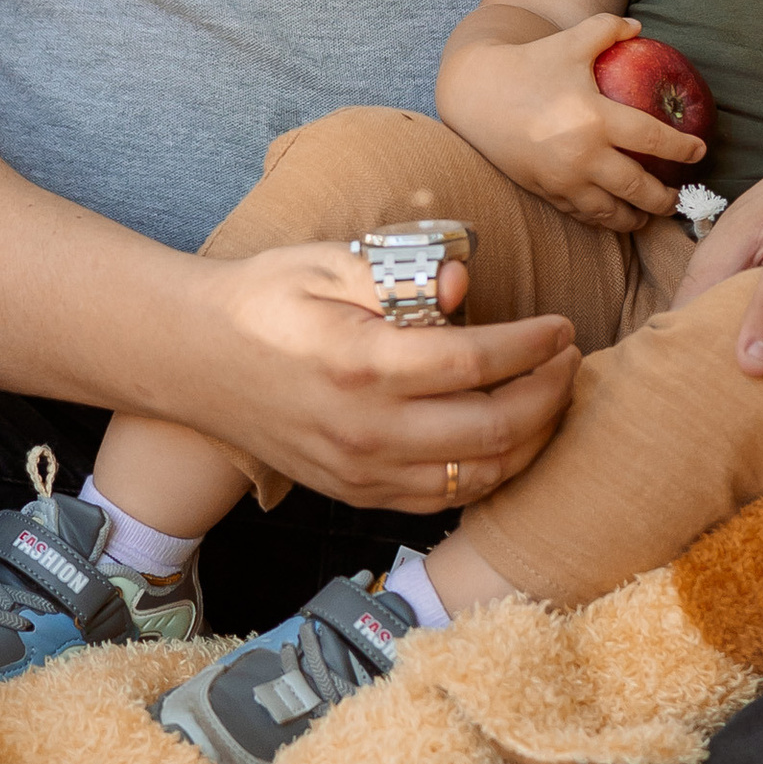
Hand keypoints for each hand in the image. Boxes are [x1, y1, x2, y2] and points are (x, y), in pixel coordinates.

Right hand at [177, 240, 578, 511]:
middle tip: (570, 359)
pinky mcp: (355, 494)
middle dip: (549, 394)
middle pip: (493, 429)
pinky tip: (509, 439)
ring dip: (532, 441)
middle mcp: (366, 430)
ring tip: (551, 397)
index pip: (477, 364)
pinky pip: (443, 500)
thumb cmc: (264, 298)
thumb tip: (464, 285)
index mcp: (363, 364)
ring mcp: (361, 472)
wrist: (192, 359)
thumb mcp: (327, 263)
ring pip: (477, 477)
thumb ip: (401, 277)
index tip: (562, 327)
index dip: (533, 347)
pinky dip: (490, 475)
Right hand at [438, 11, 706, 226]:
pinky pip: (581, 214)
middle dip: (664, 198)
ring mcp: (563, 179)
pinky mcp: (545, 191)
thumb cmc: (529, 65)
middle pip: (637, 187)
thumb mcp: (570, 41)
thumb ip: (607, 29)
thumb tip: (640, 28)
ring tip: (649, 214)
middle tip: (678, 197)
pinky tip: (614, 215)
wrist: (476, 95)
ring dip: (636, 218)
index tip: (699, 152)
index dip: (681, 148)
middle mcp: (582, 154)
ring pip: (610, 212)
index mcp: (595, 117)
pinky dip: (603, 219)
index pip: (652, 139)